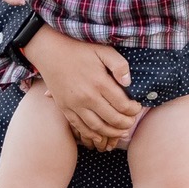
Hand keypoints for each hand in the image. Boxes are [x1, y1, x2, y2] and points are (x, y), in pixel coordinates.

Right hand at [26, 26, 141, 149]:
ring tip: (121, 132)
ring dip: (112, 133)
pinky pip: (80, 128)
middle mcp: (87, 97)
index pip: (123, 105)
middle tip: (132, 122)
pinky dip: (92, 135)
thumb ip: (119, 65)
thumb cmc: (79, 50)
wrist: (51, 52)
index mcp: (99, 82)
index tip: (137, 108)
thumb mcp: (103, 50)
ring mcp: (75, 105)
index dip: (133, 110)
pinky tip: (100, 137)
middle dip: (126, 123)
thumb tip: (129, 82)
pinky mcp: (65, 108)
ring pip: (97, 127)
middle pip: (112, 119)